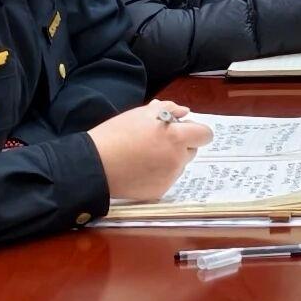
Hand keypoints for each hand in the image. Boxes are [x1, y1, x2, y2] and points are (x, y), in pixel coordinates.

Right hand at [87, 100, 213, 202]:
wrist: (95, 165)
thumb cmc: (116, 134)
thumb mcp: (141, 113)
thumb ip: (168, 109)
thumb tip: (184, 112)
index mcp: (176, 137)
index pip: (205, 134)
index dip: (195, 131)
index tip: (182, 130)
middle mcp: (177, 159)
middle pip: (191, 150)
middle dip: (180, 145)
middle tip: (156, 141)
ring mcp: (169, 177)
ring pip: (178, 165)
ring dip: (169, 159)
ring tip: (143, 155)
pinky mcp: (159, 191)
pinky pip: (166, 179)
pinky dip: (158, 174)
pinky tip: (139, 169)